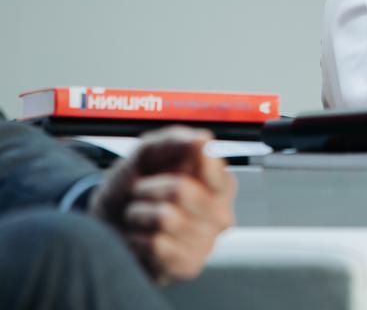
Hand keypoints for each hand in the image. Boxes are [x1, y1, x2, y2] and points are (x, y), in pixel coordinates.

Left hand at [90, 126, 236, 283]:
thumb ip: (174, 141)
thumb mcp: (145, 155)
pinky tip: (139, 241)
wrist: (106, 227)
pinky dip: (136, 240)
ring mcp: (208, 241)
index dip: (179, 162)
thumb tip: (204, 139)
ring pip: (167, 218)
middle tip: (142, 195)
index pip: (212, 164)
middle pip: (181, 190)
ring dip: (138, 216)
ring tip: (138, 219)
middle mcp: (221, 212)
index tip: (159, 165)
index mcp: (219, 183)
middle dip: (148, 190)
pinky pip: (158, 245)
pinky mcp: (190, 266)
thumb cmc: (131, 189)